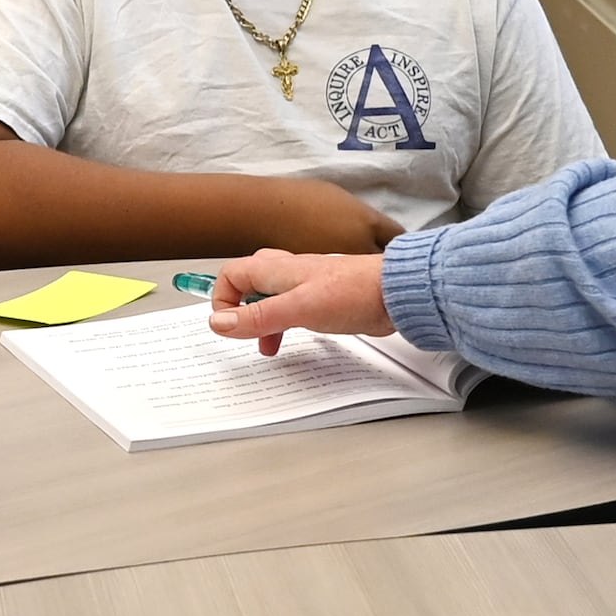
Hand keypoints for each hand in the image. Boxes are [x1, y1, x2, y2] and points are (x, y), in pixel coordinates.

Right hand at [202, 242, 393, 348]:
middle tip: (242, 333)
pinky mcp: (322, 300)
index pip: (231, 275)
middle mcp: (288, 274)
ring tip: (267, 346)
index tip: (228, 325)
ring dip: (262, 322)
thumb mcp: (297, 308)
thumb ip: (258, 316)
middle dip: (240, 310)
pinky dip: (284, 325)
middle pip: (248, 285)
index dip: (223, 299)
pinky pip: (292, 310)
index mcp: (276, 269)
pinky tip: (292, 339)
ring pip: (270, 300)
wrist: (396, 294)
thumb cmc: (353, 292)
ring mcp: (306, 286)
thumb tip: (219, 322)